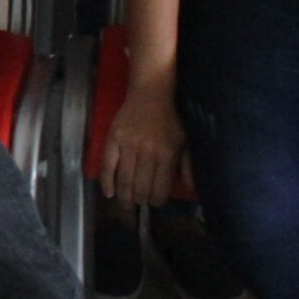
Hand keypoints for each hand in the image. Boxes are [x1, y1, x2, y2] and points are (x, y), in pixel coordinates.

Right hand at [99, 75, 187, 207]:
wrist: (150, 94)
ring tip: (126, 204)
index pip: (160, 188)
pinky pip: (108, 166)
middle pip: (141, 188)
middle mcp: (147, 152)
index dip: (157, 200)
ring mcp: (128, 146)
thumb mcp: (185, 142)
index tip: (155, 202)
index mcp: (167, 154)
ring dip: (125, 197)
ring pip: (125, 180)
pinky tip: (109, 193)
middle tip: (140, 203)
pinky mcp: (113, 139)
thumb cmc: (170, 120)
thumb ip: (188, 167)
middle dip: (141, 200)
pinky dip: (107, 182)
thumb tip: (191, 190)